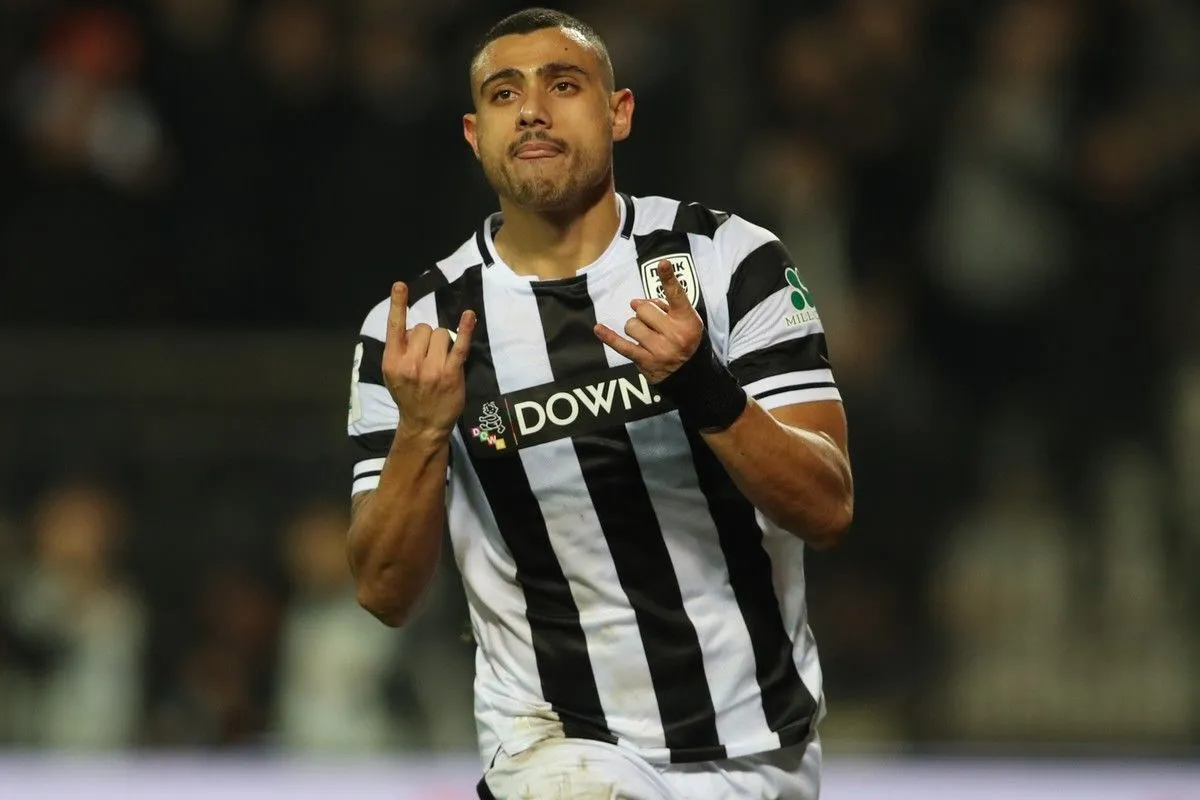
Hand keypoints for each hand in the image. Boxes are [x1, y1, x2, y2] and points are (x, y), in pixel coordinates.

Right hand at [382, 282, 475, 437]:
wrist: (424, 424)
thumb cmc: (409, 395)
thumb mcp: (392, 374)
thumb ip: (399, 350)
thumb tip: (415, 330)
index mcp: (392, 360)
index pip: (394, 327)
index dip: (398, 304)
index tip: (401, 285)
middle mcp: (410, 363)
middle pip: (424, 328)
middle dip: (427, 337)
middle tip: (427, 356)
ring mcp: (432, 369)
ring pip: (441, 333)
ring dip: (443, 341)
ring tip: (439, 360)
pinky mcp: (451, 373)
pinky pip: (460, 345)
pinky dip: (465, 329)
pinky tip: (469, 316)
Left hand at [594, 259, 703, 383]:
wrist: (688, 372)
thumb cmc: (683, 338)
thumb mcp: (685, 320)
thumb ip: (664, 306)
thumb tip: (635, 303)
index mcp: (687, 320)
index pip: (677, 296)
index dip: (669, 279)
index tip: (662, 264)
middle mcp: (675, 334)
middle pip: (644, 309)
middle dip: (644, 313)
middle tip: (653, 322)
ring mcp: (660, 350)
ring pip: (632, 325)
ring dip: (635, 327)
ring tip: (647, 335)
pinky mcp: (645, 361)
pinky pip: (622, 346)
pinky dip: (609, 337)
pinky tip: (598, 329)